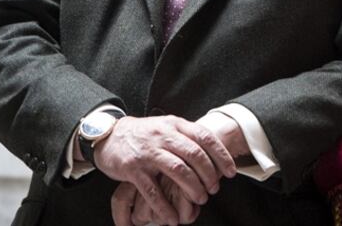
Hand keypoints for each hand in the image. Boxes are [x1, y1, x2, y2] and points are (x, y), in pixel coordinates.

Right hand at [98, 115, 235, 223]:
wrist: (110, 134)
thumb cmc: (144, 134)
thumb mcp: (167, 126)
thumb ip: (187, 136)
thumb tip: (214, 152)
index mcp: (175, 125)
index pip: (205, 137)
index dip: (221, 155)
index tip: (231, 171)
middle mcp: (163, 136)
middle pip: (194, 154)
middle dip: (209, 174)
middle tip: (214, 189)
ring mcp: (148, 152)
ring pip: (177, 171)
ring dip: (192, 188)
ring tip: (200, 201)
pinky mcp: (133, 169)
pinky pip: (152, 190)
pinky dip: (164, 207)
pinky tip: (171, 218)